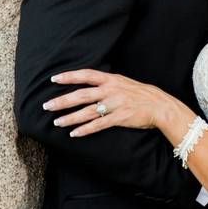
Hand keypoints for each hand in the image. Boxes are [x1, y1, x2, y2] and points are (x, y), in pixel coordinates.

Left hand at [42, 69, 170, 136]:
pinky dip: (85, 129)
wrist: (159, 105)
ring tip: (56, 122)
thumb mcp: (124, 82)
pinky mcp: (120, 118)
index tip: (54, 78)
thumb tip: (90, 83)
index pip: (86, 75)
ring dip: (70, 117)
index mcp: (111, 79)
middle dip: (63, 100)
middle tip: (47, 105)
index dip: (70, 76)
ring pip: (87, 111)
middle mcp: (111, 90)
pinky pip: (99, 125)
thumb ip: (107, 83)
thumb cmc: (141, 94)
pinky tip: (74, 133)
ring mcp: (115, 104)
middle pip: (82, 95)